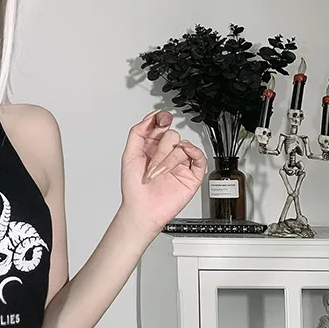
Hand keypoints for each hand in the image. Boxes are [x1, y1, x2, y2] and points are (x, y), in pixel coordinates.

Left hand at [120, 109, 206, 233]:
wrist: (142, 210)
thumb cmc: (134, 189)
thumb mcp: (129, 156)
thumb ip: (137, 134)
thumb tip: (150, 117)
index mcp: (151, 147)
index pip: (161, 126)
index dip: (162, 119)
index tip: (161, 119)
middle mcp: (165, 153)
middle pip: (172, 135)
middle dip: (161, 150)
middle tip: (152, 165)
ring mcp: (179, 163)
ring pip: (183, 146)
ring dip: (169, 159)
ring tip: (158, 173)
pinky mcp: (191, 174)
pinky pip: (199, 157)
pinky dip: (193, 153)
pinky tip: (183, 158)